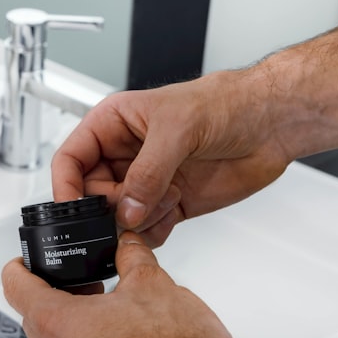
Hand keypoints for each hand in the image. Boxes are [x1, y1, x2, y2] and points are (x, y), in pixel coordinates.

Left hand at [2, 233, 248, 337]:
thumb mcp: (153, 283)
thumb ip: (130, 257)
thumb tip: (127, 245)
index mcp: (58, 325)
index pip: (15, 288)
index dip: (20, 270)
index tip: (23, 266)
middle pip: (41, 327)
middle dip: (62, 307)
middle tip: (91, 295)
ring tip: (123, 332)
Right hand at [53, 71, 291, 246]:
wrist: (272, 123)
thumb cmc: (225, 104)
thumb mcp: (177, 128)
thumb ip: (147, 173)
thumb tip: (126, 209)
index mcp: (112, 125)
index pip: (70, 159)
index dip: (65, 185)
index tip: (74, 209)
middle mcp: (124, 155)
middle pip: (91, 195)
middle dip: (110, 207)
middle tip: (133, 206)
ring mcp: (146, 181)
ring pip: (117, 216)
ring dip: (136, 220)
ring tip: (166, 199)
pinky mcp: (168, 203)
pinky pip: (144, 230)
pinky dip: (153, 233)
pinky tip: (172, 212)